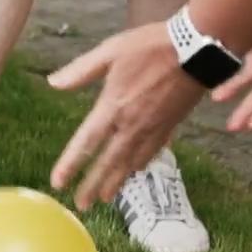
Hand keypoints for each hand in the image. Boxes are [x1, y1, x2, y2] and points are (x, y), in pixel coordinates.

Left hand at [47, 24, 205, 209]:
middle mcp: (132, 124)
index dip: (71, 164)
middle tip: (82, 205)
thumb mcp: (111, 51)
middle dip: (93, 185)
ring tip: (105, 197)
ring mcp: (153, 128)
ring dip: (117, 181)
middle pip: (109, 162)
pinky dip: (140, 165)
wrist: (198, 48)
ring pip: (132, 163)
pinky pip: (152, 153)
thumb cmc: (151, 46)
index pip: (87, 143)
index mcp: (113, 107)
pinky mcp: (170, 125)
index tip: (57, 184)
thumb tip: (53, 83)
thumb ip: (81, 71)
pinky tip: (135, 171)